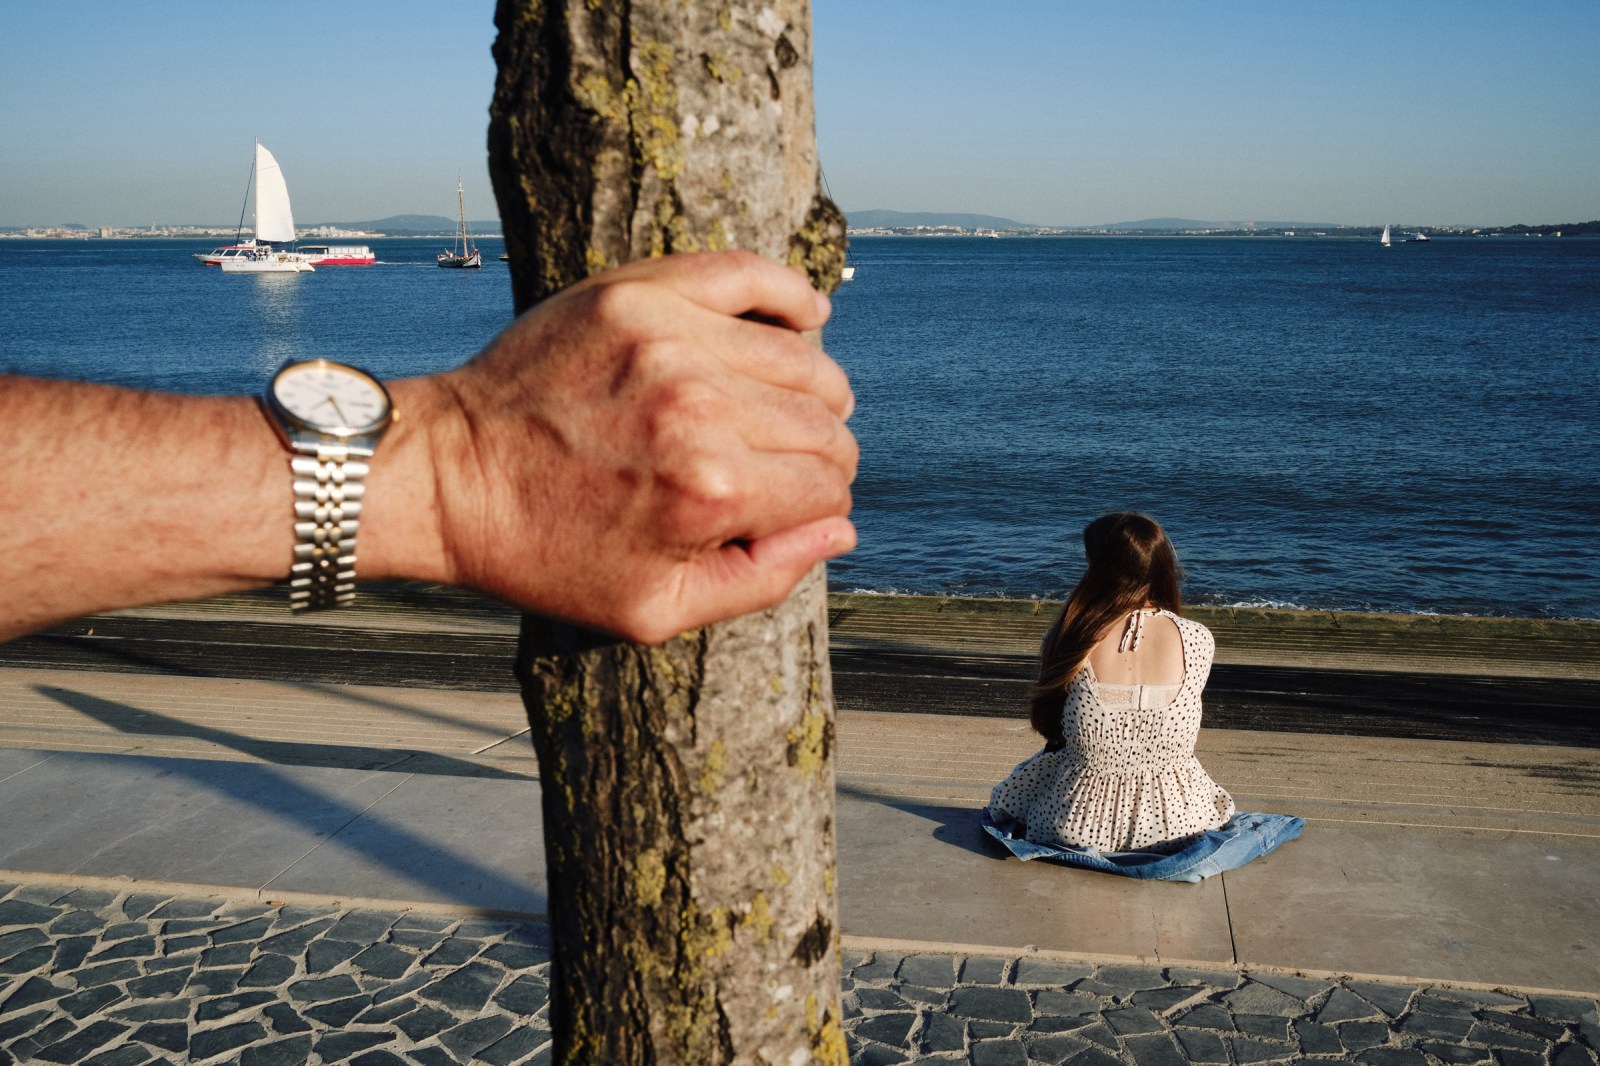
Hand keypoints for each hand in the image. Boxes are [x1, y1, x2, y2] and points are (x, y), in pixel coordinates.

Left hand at [380, 251, 857, 643]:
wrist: (448, 477)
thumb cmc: (549, 553)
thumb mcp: (655, 610)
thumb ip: (764, 580)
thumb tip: (842, 527)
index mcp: (712, 493)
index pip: (827, 487)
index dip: (818, 506)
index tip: (784, 508)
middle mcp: (700, 408)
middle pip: (824, 424)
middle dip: (820, 454)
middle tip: (781, 468)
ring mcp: (669, 340)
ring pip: (801, 357)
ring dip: (808, 390)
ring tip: (777, 411)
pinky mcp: (638, 293)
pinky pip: (749, 274)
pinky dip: (791, 294)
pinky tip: (806, 314)